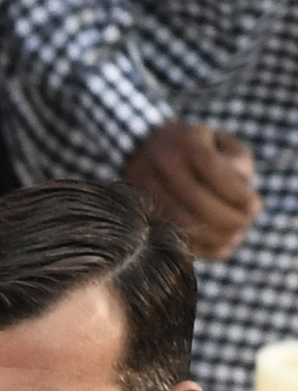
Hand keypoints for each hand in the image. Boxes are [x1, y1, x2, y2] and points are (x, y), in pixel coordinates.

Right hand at [125, 120, 260, 259]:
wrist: (146, 148)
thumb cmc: (198, 148)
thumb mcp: (222, 144)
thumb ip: (237, 165)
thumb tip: (243, 201)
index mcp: (186, 142)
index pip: (214, 171)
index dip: (237, 194)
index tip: (256, 208)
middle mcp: (160, 164)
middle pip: (197, 201)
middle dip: (228, 219)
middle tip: (245, 225)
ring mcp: (142, 189)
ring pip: (181, 222)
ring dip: (214, 236)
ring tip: (236, 237)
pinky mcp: (135, 210)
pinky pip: (168, 236)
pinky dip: (198, 248)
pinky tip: (220, 248)